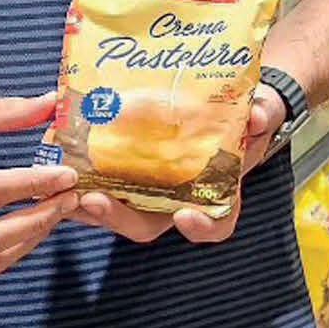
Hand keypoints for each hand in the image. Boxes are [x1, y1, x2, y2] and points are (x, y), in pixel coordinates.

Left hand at [74, 88, 283, 247]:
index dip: (201, 227)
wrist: (231, 100)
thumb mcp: (262, 110)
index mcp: (215, 192)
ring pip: (119, 211)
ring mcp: (151, 189)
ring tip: (68, 190)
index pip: (214, 224)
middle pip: (148, 224)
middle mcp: (179, 199)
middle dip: (120, 218)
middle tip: (96, 200)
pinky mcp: (130, 173)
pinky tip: (65, 168)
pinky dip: (83, 183)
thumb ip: (263, 113)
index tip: (185, 216)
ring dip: (92, 206)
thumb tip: (258, 115)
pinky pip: (105, 187)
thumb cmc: (247, 114)